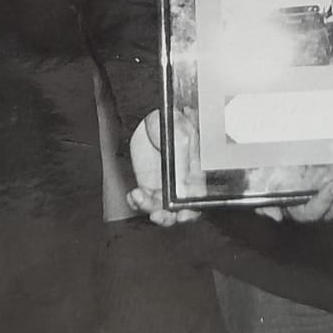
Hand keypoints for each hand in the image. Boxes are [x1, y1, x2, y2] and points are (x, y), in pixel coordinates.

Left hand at [125, 110, 201, 226]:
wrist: (145, 116)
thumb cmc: (169, 121)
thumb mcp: (180, 137)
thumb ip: (183, 164)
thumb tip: (185, 190)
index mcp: (195, 172)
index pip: (198, 198)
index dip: (192, 210)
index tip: (181, 215)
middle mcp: (180, 182)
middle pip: (179, 209)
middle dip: (168, 216)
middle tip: (158, 215)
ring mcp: (163, 184)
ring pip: (159, 208)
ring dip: (148, 208)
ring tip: (138, 196)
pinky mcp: (147, 183)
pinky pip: (142, 201)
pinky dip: (136, 202)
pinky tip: (133, 195)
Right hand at [255, 179, 332, 222]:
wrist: (266, 165)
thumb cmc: (262, 178)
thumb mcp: (259, 188)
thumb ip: (265, 204)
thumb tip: (275, 217)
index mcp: (297, 208)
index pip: (311, 211)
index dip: (322, 200)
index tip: (330, 184)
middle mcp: (314, 205)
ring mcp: (327, 195)